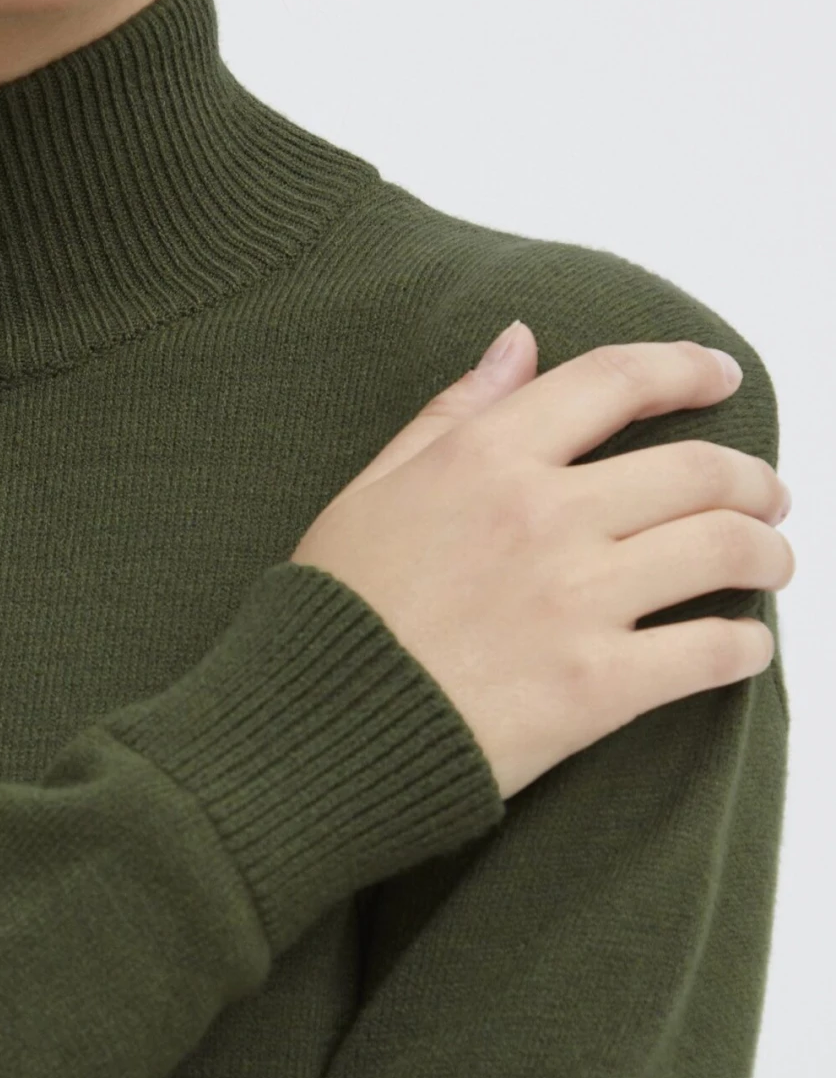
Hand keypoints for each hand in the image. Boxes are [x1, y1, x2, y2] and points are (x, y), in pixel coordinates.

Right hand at [290, 325, 794, 800]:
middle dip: (752, 478)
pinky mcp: (595, 688)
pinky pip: (712, 652)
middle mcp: (543, 517)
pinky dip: (746, 647)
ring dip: (767, 553)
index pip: (617, 382)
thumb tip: (519, 342)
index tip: (722, 378)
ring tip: (772, 562)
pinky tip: (744, 648)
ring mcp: (576, 601)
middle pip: (697, 470)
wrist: (305, 735)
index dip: (686, 370)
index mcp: (486, 459)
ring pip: (725, 550)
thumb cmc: (329, 619)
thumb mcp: (369, 493)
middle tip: (767, 496)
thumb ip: (452, 415)